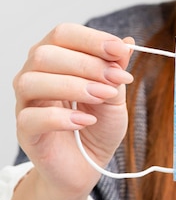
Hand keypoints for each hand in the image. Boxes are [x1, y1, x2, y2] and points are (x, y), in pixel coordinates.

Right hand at [13, 23, 133, 197]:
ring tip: (103, 97)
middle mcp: (35, 76)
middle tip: (116, 81)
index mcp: (57, 59)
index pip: (63, 34)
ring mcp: (26, 104)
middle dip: (86, 64)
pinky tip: (86, 121)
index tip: (119, 50)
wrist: (88, 165)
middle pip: (45, 54)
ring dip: (73, 86)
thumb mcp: (115, 95)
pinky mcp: (25, 132)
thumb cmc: (98, 126)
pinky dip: (62, 117)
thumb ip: (116, 70)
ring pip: (31, 81)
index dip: (91, 39)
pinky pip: (31, 118)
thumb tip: (127, 42)